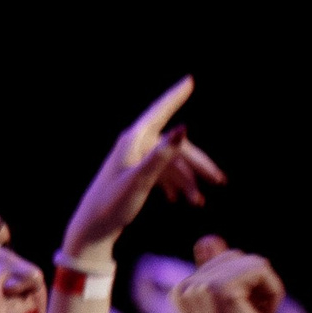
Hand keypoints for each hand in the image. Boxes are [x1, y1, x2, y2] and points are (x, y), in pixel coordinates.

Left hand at [59, 77, 226, 265]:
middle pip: (174, 146)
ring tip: (199, 203)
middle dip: (198, 164)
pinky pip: (161, 172)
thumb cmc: (111, 207)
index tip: (189, 80)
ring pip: (171, 162)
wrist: (91, 232)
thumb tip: (183, 128)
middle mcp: (133, 146)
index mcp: (132, 141)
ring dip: (187, 180)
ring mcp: (133, 159)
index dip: (175, 96)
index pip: (159, 113)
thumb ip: (162, 156)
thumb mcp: (140, 182)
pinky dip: (174, 184)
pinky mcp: (133, 174)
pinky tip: (181, 200)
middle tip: (220, 181)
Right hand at [169, 239, 282, 312]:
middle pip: (239, 256)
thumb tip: (208, 238)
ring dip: (267, 290)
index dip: (247, 287)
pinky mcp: (222, 289)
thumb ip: (219, 276)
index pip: (227, 261)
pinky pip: (262, 270)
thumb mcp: (228, 309)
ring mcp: (200, 286)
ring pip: (253, 261)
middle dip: (257, 285)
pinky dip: (274, 292)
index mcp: (181, 289)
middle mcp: (185, 285)